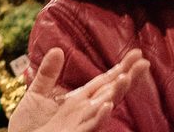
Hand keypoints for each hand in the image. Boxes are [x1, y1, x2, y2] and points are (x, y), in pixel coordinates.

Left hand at [8, 48, 149, 131]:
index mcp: (78, 99)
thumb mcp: (36, 94)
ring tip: (126, 77)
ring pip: (104, 107)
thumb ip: (48, 73)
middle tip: (144, 62)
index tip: (137, 53)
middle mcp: (85, 110)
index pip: (104, 80)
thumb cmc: (29, 125)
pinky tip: (108, 105)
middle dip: (128, 77)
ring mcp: (81, 123)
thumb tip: (57, 50)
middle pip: (111, 91)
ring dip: (116, 93)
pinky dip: (100, 116)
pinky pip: (90, 126)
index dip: (120, 68)